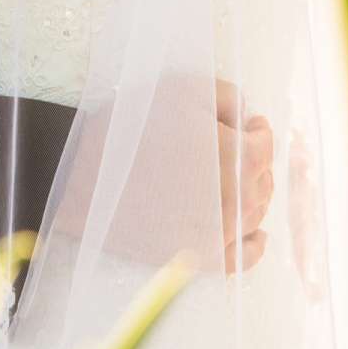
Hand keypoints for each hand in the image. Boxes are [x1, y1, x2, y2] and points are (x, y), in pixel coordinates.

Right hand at [47, 73, 276, 273]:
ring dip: (251, 193)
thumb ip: (225, 94)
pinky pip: (244, 258)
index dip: (254, 128)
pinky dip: (254, 245)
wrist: (83, 182)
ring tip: (231, 179)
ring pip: (255, 213)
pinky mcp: (201, 258)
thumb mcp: (178, 90)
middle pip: (262, 179)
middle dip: (252, 160)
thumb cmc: (128, 131)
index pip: (264, 143)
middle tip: (229, 148)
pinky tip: (255, 234)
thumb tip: (246, 114)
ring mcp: (222, 233)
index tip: (244, 122)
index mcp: (239, 158)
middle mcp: (240, 200)